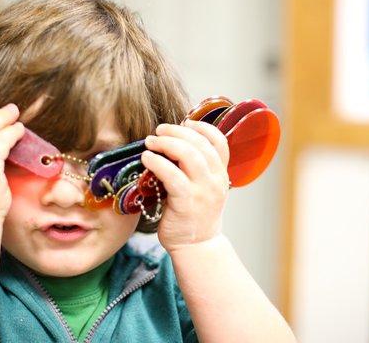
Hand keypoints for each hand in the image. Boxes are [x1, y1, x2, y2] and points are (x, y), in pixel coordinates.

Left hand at [141, 120, 229, 251]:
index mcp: (221, 174)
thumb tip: (172, 142)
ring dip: (166, 143)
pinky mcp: (186, 202)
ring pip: (188, 154)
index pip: (219, 142)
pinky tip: (147, 158)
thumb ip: (196, 168)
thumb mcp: (203, 188)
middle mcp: (215, 180)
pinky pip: (172, 175)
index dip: (202, 127)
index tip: (185, 122)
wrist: (197, 246)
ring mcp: (203, 191)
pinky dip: (157, 162)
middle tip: (159, 130)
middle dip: (177, 131)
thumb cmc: (194, 215)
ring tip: (150, 142)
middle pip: (200, 143)